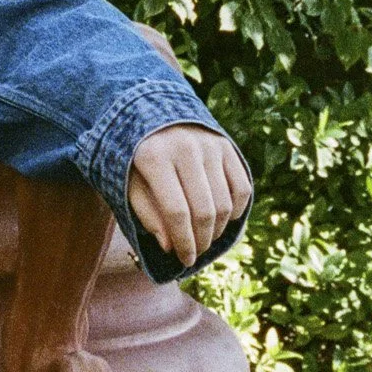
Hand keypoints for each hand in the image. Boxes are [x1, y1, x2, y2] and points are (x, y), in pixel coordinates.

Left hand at [126, 124, 251, 268]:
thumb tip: (170, 245)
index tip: (185, 260)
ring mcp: (210, 144)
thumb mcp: (129, 183)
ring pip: (224, 202)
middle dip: (202, 241)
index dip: (183, 242)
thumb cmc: (136, 155)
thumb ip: (147, 213)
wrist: (152, 111)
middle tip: (196, 253)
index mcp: (154, 157)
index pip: (175, 212)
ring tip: (206, 240)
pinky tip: (224, 220)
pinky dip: (236, 210)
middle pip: (204, 210)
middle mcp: (185, 148)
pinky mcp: (226, 145)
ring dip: (218, 230)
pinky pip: (241, 186)